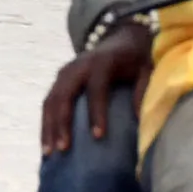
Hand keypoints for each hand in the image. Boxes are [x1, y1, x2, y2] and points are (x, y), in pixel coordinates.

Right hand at [41, 19, 153, 150]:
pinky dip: (46, 124)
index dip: (96, 112)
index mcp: (102, 62)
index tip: (98, 137)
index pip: (96, 88)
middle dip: (62, 123)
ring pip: (51, 100)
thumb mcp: (146, 70)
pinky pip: (48, 102)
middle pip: (64, 95)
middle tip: (64, 149)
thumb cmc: (135, 60)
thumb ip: (143, 91)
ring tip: (49, 153)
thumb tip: (139, 119)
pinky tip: (47, 145)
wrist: (121, 38)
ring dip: (48, 127)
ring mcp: (65, 71)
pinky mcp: (59, 79)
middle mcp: (79, 65)